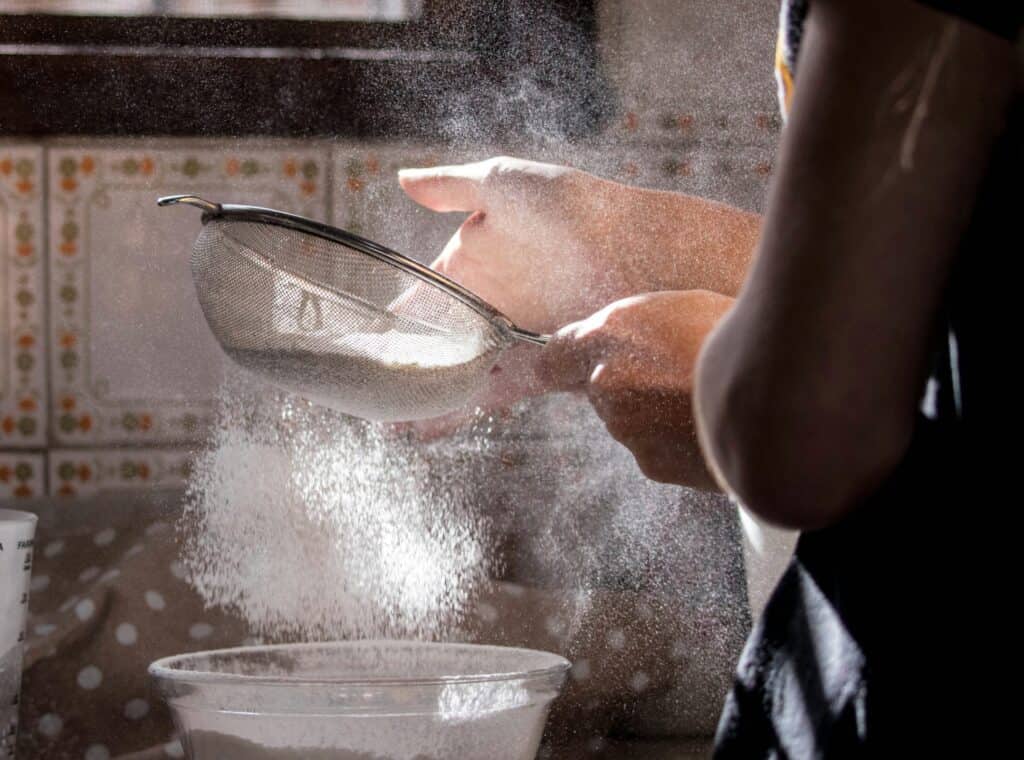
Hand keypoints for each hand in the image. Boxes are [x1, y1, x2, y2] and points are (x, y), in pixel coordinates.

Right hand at [397, 155, 757, 427]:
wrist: (635, 246)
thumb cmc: (572, 204)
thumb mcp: (502, 183)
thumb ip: (450, 187)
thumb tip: (400, 179)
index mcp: (474, 261)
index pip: (423, 296)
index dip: (393, 319)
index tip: (358, 342)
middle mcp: (490, 303)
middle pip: (439, 341)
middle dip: (405, 367)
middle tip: (364, 392)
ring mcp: (514, 335)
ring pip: (461, 371)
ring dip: (428, 395)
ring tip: (387, 422)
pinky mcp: (540, 362)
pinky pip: (495, 390)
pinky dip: (464, 409)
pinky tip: (430, 428)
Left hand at [539, 290, 733, 489]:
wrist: (782, 395)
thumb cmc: (742, 338)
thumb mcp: (685, 307)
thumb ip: (639, 330)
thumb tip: (626, 344)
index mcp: (609, 335)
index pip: (555, 357)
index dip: (564, 364)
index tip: (568, 370)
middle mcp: (606, 383)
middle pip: (600, 391)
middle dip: (629, 387)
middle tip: (677, 376)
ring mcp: (627, 428)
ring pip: (630, 422)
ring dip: (656, 416)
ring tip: (706, 401)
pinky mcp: (652, 464)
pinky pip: (657, 450)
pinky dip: (678, 443)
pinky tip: (712, 427)